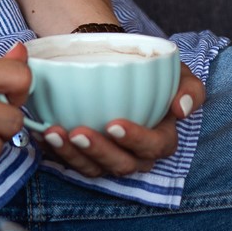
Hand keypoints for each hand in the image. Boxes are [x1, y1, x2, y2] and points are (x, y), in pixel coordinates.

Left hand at [6, 42, 205, 179]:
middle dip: (98, 152)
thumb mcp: (178, 73)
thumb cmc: (149, 72)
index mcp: (160, 139)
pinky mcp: (83, 155)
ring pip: (92, 168)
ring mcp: (107, 158)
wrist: (114, 62)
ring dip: (72, 154)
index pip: (153, 147)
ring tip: (53, 132)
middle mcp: (135, 155)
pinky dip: (53, 150)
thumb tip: (182, 108)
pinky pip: (68, 161)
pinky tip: (41, 134)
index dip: (136, 140)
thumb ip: (189, 88)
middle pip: (120, 164)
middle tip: (78, 131)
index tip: (114, 124)